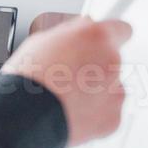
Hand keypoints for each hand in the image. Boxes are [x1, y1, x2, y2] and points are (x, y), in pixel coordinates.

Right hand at [2, 16, 131, 147]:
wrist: (26, 115)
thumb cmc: (28, 79)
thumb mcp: (41, 40)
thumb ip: (70, 33)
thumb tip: (77, 32)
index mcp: (97, 37)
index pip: (121, 29)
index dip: (108, 37)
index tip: (100, 44)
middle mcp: (112, 61)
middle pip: (112, 62)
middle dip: (95, 68)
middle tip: (67, 76)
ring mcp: (116, 91)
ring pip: (110, 89)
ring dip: (94, 92)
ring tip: (64, 98)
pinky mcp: (113, 117)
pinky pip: (107, 113)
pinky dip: (92, 115)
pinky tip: (70, 113)